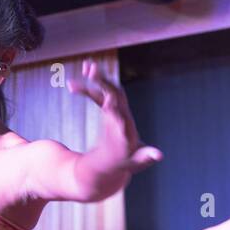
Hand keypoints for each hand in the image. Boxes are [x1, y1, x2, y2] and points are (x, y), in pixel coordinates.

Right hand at [66, 59, 162, 173]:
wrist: (126, 156)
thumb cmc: (130, 159)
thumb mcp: (137, 160)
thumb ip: (145, 156)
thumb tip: (159, 156)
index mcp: (128, 122)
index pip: (123, 107)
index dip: (113, 102)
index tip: (105, 99)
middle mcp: (122, 110)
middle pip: (113, 90)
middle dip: (103, 79)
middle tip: (91, 68)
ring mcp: (113, 107)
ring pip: (103, 87)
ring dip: (94, 76)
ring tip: (76, 71)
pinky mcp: (105, 109)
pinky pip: (95, 94)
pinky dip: (83, 88)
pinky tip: (70, 85)